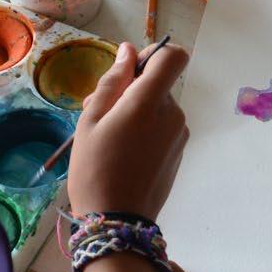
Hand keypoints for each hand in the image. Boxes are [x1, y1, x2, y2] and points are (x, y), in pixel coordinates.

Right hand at [69, 41, 189, 218]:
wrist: (117, 220)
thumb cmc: (95, 168)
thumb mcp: (91, 120)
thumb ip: (112, 81)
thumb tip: (127, 51)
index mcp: (151, 101)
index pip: (173, 56)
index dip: (152, 54)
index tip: (128, 72)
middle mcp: (174, 113)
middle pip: (159, 84)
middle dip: (131, 90)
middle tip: (98, 114)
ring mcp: (180, 134)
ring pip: (158, 107)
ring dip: (135, 112)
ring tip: (107, 138)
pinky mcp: (180, 151)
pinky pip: (163, 127)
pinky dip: (145, 130)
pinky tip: (123, 153)